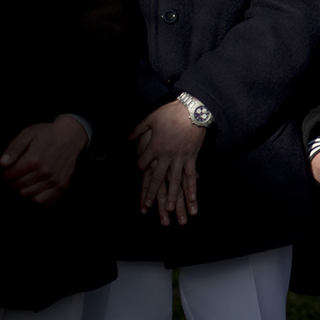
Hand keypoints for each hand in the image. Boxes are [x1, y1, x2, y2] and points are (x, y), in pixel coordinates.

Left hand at [0, 117, 88, 204]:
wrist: (71, 135)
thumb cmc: (48, 134)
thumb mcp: (28, 134)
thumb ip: (13, 148)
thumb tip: (2, 164)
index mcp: (34, 160)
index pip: (8, 176)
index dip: (6, 171)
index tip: (11, 166)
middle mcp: (45, 172)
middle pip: (17, 186)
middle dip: (14, 180)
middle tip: (19, 172)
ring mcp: (55, 181)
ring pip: (27, 195)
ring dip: (23, 189)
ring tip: (27, 179)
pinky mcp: (62, 186)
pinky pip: (43, 202)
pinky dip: (35, 198)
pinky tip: (35, 189)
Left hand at [131, 101, 205, 222]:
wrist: (192, 110)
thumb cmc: (170, 113)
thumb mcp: (151, 119)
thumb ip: (138, 130)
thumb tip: (127, 138)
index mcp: (154, 147)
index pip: (142, 162)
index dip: (139, 166)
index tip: (138, 169)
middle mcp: (166, 156)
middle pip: (157, 178)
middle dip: (151, 192)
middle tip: (148, 205)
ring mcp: (179, 158)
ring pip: (174, 180)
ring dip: (172, 196)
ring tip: (169, 209)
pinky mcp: (191, 157)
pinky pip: (191, 175)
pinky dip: (192, 187)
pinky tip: (192, 197)